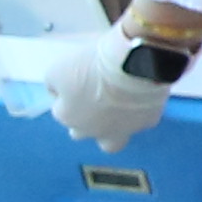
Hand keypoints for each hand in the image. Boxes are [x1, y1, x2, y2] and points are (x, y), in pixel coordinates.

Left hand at [9, 26, 171, 148]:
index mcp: (68, 116)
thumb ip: (53, 83)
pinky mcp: (148, 121)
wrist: (135, 61)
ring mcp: (122, 129)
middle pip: (81, 133)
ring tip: (118, 106)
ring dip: (111, 128)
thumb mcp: (58, 67)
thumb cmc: (93, 64)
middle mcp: (93, 130)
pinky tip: (140, 97)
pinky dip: (139, 112)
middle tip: (94, 97)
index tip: (75, 81)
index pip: (60, 110)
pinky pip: (141, 121)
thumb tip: (58, 90)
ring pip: (113, 141)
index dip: (67, 95)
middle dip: (84, 119)